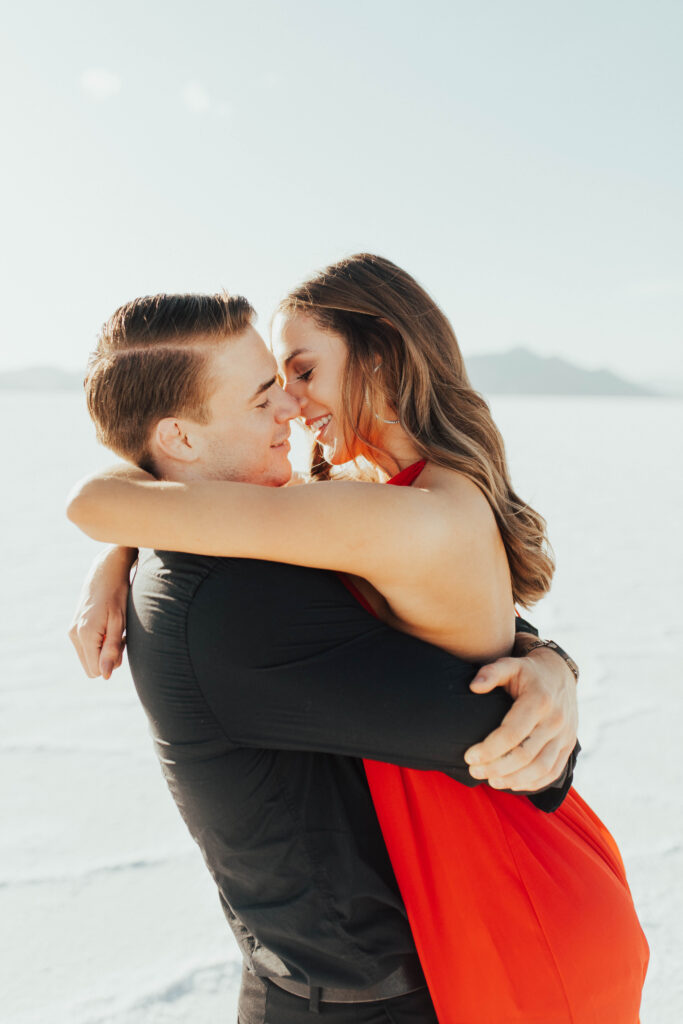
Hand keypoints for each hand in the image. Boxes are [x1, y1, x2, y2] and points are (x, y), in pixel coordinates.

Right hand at [68, 546, 136, 678]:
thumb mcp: (119, 622)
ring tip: (114, 631)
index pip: (95, 670)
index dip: (112, 663)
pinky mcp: (74, 628)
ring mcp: (72, 631)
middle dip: (107, 659)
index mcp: (85, 634)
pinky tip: (107, 628)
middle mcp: (74, 634)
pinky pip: (86, 648)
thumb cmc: (117, 595)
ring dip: (103, 651)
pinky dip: (98, 644)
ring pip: (89, 658)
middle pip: (90, 668)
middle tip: (119, 637)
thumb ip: (111, 649)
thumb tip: (105, 676)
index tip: (121, 643)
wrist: (105, 572)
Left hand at [463, 645, 577, 791]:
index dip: (489, 749)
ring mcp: (565, 735)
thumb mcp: (509, 664)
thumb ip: (490, 672)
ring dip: (513, 779)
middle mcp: (556, 720)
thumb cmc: (527, 672)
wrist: (559, 674)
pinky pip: (553, 771)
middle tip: (474, 771)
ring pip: (541, 768)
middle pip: (525, 755)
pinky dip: (533, 783)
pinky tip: (512, 783)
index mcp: (539, 701)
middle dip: (496, 768)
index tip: (469, 756)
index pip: (512, 734)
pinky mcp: (569, 745)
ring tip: (490, 781)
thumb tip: (474, 687)